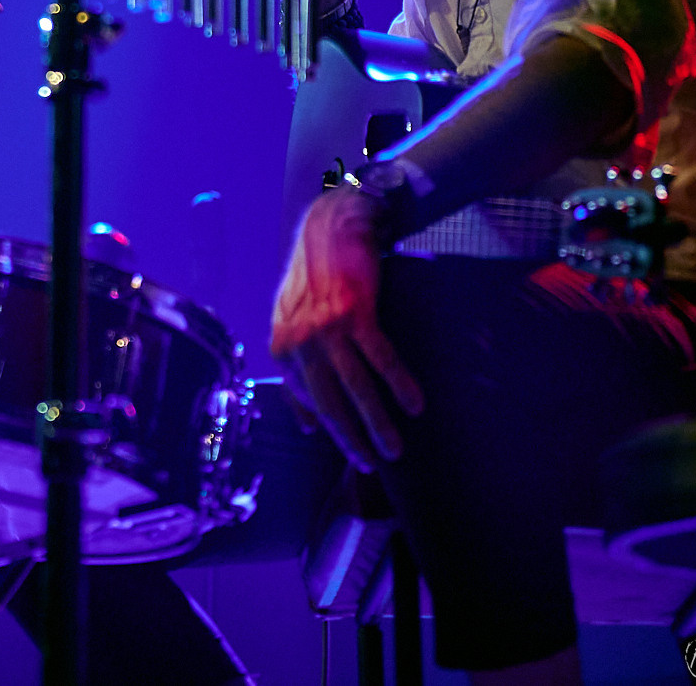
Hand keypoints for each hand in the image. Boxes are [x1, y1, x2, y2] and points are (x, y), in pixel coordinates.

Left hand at [270, 189, 423, 470]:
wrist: (328, 229)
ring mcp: (325, 328)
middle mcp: (298, 341)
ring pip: (355, 386)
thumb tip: (307, 426)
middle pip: (329, 401)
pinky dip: (398, 383)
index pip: (309, 402)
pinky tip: (414, 405)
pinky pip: (379, 357)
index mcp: (281, 348)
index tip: (356, 457)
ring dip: (377, 421)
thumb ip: (297, 375)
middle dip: (352, 438)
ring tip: (395, 449)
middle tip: (373, 465)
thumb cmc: (313, 280)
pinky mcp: (353, 312)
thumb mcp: (291, 325)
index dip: (334, 433)